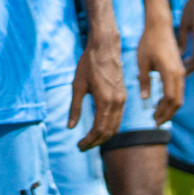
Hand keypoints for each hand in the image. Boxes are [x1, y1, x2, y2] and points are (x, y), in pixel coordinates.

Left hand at [70, 35, 125, 149]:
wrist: (105, 47)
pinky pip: (118, 118)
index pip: (99, 130)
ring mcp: (123, 99)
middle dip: (95, 142)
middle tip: (82, 147)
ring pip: (115, 126)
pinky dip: (109, 127)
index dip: (89, 141)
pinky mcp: (123, 96)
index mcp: (105, 101)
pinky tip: (99, 128)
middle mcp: (118, 103)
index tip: (78, 146)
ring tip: (89, 141)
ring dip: (103, 136)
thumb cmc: (88, 64)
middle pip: (109, 131)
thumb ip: (74, 108)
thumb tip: (70, 127)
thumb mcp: (77, 85)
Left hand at [137, 21, 185, 124]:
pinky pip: (178, 88)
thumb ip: (144, 80)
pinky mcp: (179, 68)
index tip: (153, 120)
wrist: (159, 25)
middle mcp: (179, 74)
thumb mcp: (142, 62)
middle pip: (177, 101)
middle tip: (156, 123)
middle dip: (168, 114)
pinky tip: (161, 102)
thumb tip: (146, 99)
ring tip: (158, 115)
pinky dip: (171, 99)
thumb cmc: (148, 42)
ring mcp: (181, 71)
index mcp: (170, 73)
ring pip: (179, 96)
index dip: (162, 112)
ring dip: (170, 107)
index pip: (169, 99)